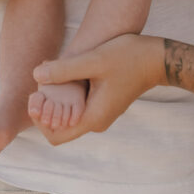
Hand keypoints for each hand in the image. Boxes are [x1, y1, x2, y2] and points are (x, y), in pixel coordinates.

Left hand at [30, 35, 163, 143]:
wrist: (156, 59)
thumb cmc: (128, 57)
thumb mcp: (94, 60)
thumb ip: (65, 69)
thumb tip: (36, 75)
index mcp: (93, 118)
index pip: (55, 136)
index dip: (40, 120)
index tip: (37, 95)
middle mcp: (97, 121)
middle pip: (60, 127)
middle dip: (46, 109)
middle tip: (40, 84)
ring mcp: (101, 113)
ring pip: (69, 116)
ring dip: (56, 101)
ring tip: (48, 75)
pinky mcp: (104, 103)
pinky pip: (78, 107)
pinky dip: (66, 96)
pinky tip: (62, 73)